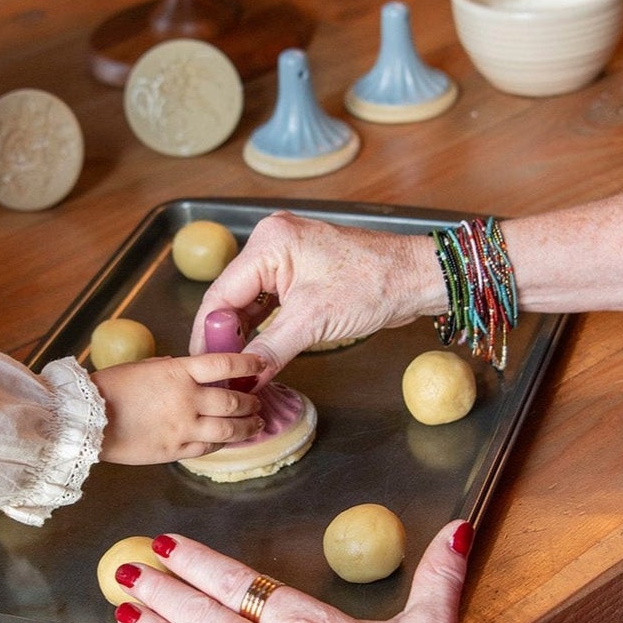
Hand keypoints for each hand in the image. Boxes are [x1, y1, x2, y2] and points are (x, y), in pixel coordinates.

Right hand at [93, 351, 263, 464]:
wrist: (87, 420)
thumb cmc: (110, 389)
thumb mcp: (146, 368)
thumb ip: (174, 371)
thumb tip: (194, 374)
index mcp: (178, 372)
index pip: (225, 364)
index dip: (248, 363)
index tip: (260, 364)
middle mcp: (187, 400)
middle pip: (234, 401)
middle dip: (251, 402)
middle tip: (257, 402)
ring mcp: (183, 428)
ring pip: (230, 429)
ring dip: (247, 426)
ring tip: (255, 424)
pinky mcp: (176, 451)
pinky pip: (209, 448)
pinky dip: (223, 443)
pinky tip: (227, 440)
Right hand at [190, 214, 442, 385]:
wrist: (419, 278)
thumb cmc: (376, 285)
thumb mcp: (314, 321)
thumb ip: (270, 350)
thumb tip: (242, 379)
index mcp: (269, 242)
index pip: (221, 293)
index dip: (209, 332)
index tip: (202, 365)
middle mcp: (272, 242)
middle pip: (232, 296)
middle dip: (225, 335)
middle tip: (218, 371)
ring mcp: (287, 257)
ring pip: (249, 302)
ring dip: (243, 334)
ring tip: (234, 366)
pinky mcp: (301, 272)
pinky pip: (270, 302)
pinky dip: (263, 327)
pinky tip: (256, 351)